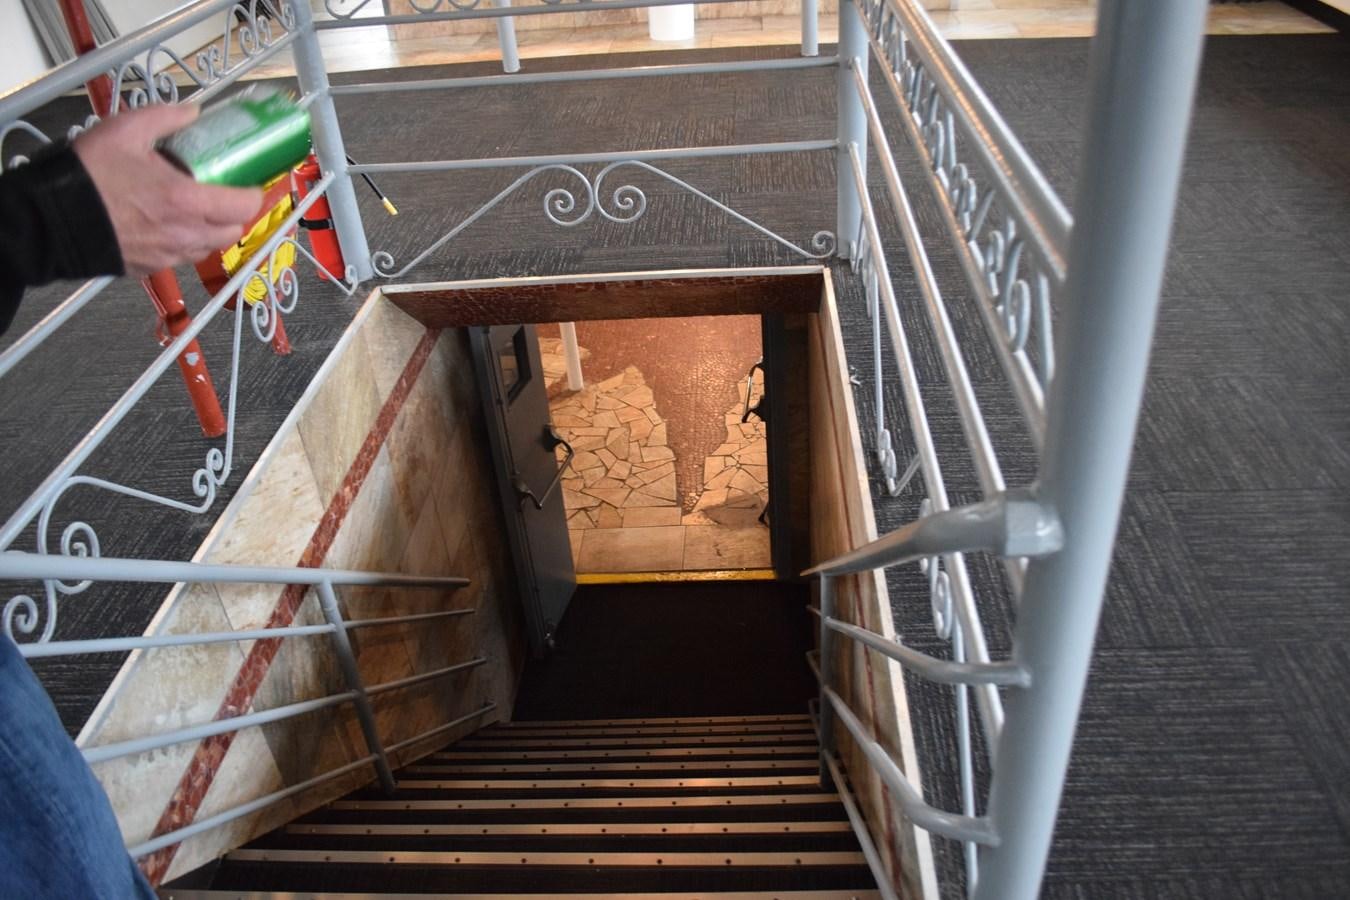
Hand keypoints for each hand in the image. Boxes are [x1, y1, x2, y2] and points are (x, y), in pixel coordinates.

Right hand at [73, 104, 263, 275]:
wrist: (52, 217)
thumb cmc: (87, 176)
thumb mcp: (125, 130)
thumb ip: (166, 118)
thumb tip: (191, 112)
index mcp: (186, 200)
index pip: (244, 206)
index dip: (253, 194)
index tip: (249, 183)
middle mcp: (183, 233)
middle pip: (232, 232)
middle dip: (234, 214)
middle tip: (223, 193)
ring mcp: (167, 254)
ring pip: (207, 248)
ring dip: (210, 230)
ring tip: (193, 208)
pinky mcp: (150, 267)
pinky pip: (180, 258)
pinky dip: (183, 242)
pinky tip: (166, 223)